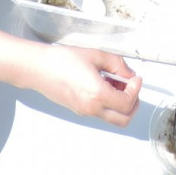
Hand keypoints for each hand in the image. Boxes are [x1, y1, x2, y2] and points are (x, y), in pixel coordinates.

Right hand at [26, 45, 140, 126]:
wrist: (38, 68)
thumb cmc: (61, 61)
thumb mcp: (95, 55)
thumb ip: (117, 64)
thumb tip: (129, 73)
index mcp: (98, 95)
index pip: (128, 102)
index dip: (136, 89)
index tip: (135, 78)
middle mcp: (92, 108)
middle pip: (124, 119)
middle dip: (133, 103)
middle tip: (132, 86)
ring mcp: (85, 112)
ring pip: (113, 118)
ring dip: (121, 104)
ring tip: (116, 82)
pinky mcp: (79, 110)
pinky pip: (101, 113)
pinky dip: (109, 103)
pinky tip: (104, 84)